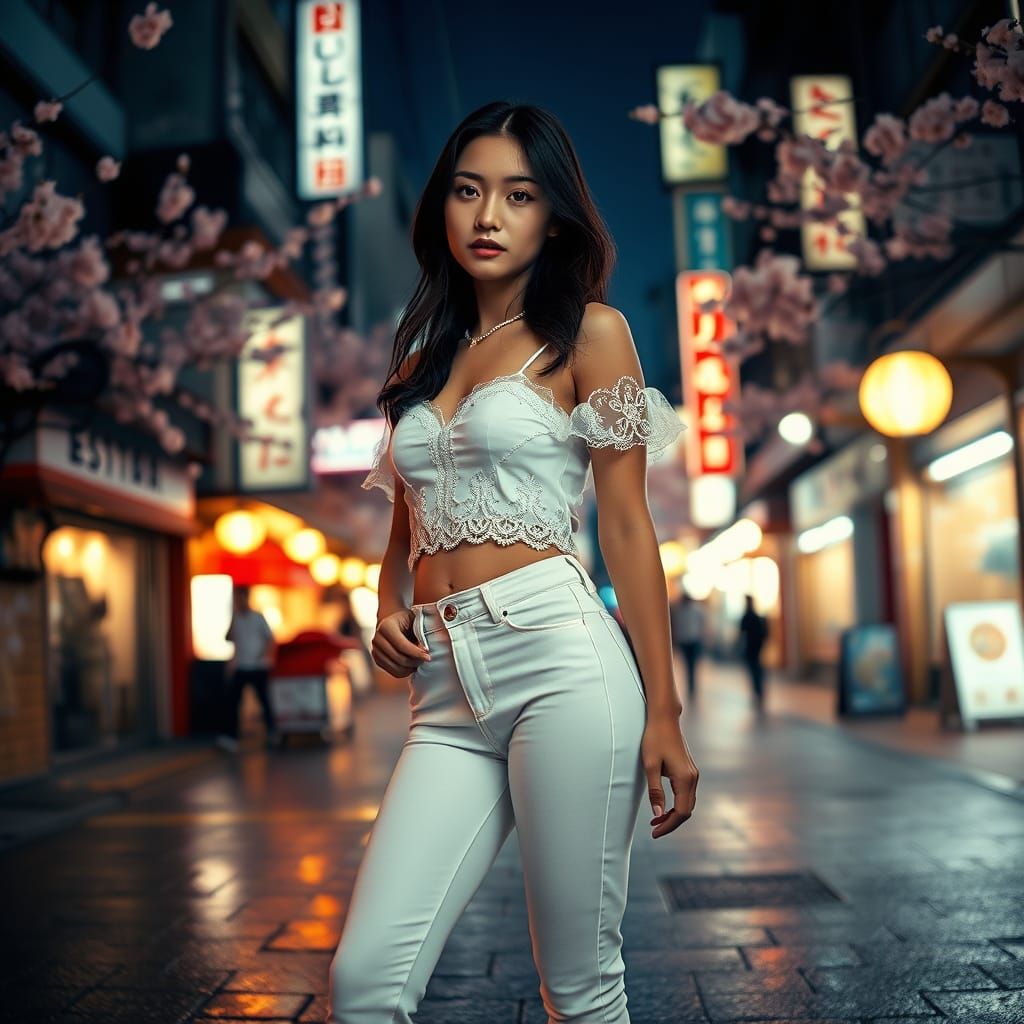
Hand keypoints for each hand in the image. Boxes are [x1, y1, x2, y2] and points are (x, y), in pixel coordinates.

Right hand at [371, 608, 431, 677]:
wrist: (394, 622)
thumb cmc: (407, 620)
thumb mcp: (413, 620)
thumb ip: (419, 632)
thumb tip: (426, 649)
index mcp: (386, 626)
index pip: (402, 645)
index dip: (416, 653)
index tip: (428, 656)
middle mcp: (377, 639)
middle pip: (399, 658)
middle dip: (415, 662)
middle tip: (425, 659)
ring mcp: (375, 650)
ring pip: (396, 668)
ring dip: (411, 668)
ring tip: (420, 662)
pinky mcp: (377, 659)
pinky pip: (393, 671)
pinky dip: (405, 672)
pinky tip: (412, 665)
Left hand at [642, 716, 698, 838]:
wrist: (664, 718)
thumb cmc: (654, 739)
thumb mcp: (650, 766)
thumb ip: (655, 792)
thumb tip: (657, 815)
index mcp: (685, 779)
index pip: (681, 812)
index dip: (668, 825)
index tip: (654, 833)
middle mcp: (693, 778)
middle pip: (686, 810)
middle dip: (671, 823)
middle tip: (653, 830)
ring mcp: (693, 774)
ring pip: (687, 803)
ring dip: (673, 814)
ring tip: (655, 821)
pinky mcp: (689, 770)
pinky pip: (686, 794)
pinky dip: (676, 804)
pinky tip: (663, 806)